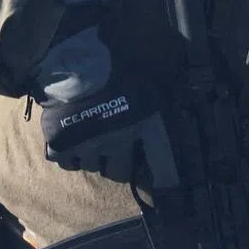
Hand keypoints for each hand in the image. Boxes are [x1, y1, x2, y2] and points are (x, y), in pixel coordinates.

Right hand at [32, 18, 171, 184]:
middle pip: (121, 172)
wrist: (75, 59)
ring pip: (93, 167)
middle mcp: (118, 142)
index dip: (167, 180)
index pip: (163, 163)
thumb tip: (188, 83)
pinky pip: (67, 163)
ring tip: (93, 139)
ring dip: (95, 156)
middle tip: (117, 149)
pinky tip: (73, 141)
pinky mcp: (60, 145)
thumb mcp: (153, 70)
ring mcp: (88, 145)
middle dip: (120, 162)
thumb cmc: (118, 61)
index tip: (167, 189)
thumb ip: (169, 82)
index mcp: (144, 124)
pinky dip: (70, 155)